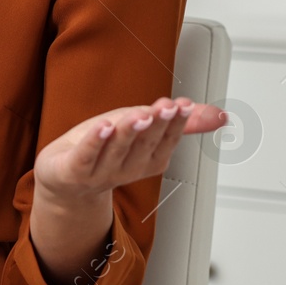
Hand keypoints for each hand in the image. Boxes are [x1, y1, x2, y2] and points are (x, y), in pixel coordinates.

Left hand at [35, 97, 226, 203]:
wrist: (64, 179)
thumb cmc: (104, 148)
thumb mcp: (143, 128)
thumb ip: (181, 122)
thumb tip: (221, 116)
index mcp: (148, 160)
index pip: (166, 140)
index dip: (175, 123)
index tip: (184, 105)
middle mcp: (128, 169)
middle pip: (143, 144)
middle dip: (156, 125)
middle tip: (168, 107)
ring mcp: (100, 172)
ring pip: (116, 149)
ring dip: (129, 131)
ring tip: (140, 114)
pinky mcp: (73, 171)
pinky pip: (85, 156)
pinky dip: (94, 142)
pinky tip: (102, 126)